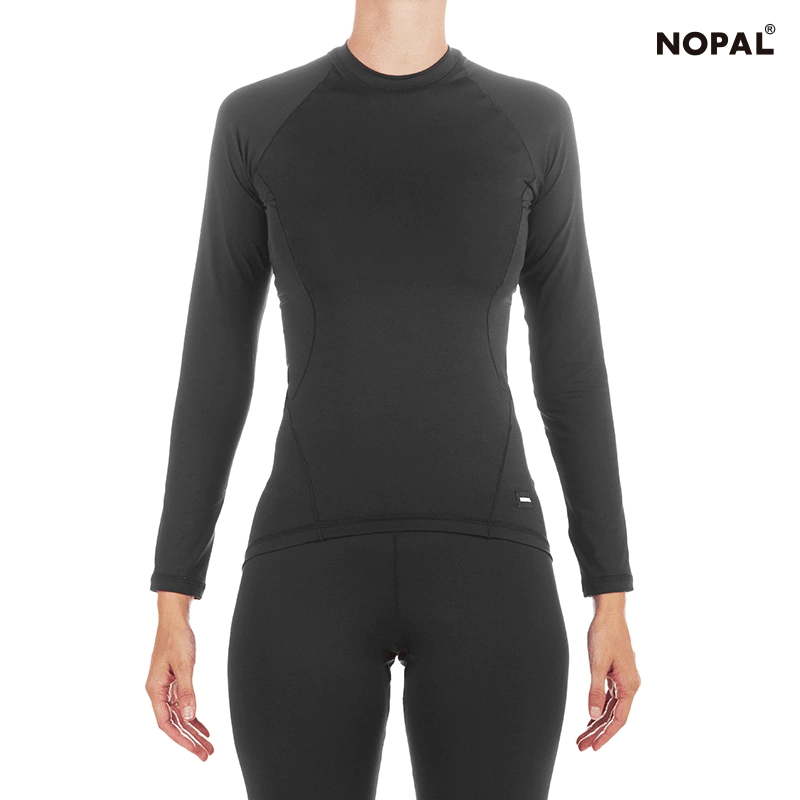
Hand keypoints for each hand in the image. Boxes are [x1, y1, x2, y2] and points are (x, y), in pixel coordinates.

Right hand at [145, 593, 213, 760]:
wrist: (175, 619)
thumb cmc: (177, 638)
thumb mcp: (185, 665)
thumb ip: (187, 691)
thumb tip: (189, 716)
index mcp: (155, 689)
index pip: (166, 722)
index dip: (180, 738)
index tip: (195, 749)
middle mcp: (158, 691)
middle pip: (174, 723)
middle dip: (190, 740)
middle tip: (207, 755)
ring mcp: (165, 688)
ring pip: (179, 716)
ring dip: (193, 730)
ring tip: (208, 745)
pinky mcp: (173, 682)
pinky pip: (182, 705)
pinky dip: (193, 716)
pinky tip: (203, 727)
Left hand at [576, 593, 639, 750]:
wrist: (609, 614)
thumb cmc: (605, 635)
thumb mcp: (597, 664)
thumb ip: (595, 691)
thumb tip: (593, 715)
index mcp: (629, 685)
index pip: (619, 719)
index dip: (606, 735)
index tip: (594, 748)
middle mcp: (630, 685)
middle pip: (614, 716)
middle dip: (597, 733)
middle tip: (581, 747)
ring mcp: (624, 680)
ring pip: (611, 708)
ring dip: (597, 723)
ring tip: (582, 737)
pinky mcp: (617, 674)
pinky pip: (610, 698)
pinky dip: (600, 709)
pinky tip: (591, 718)